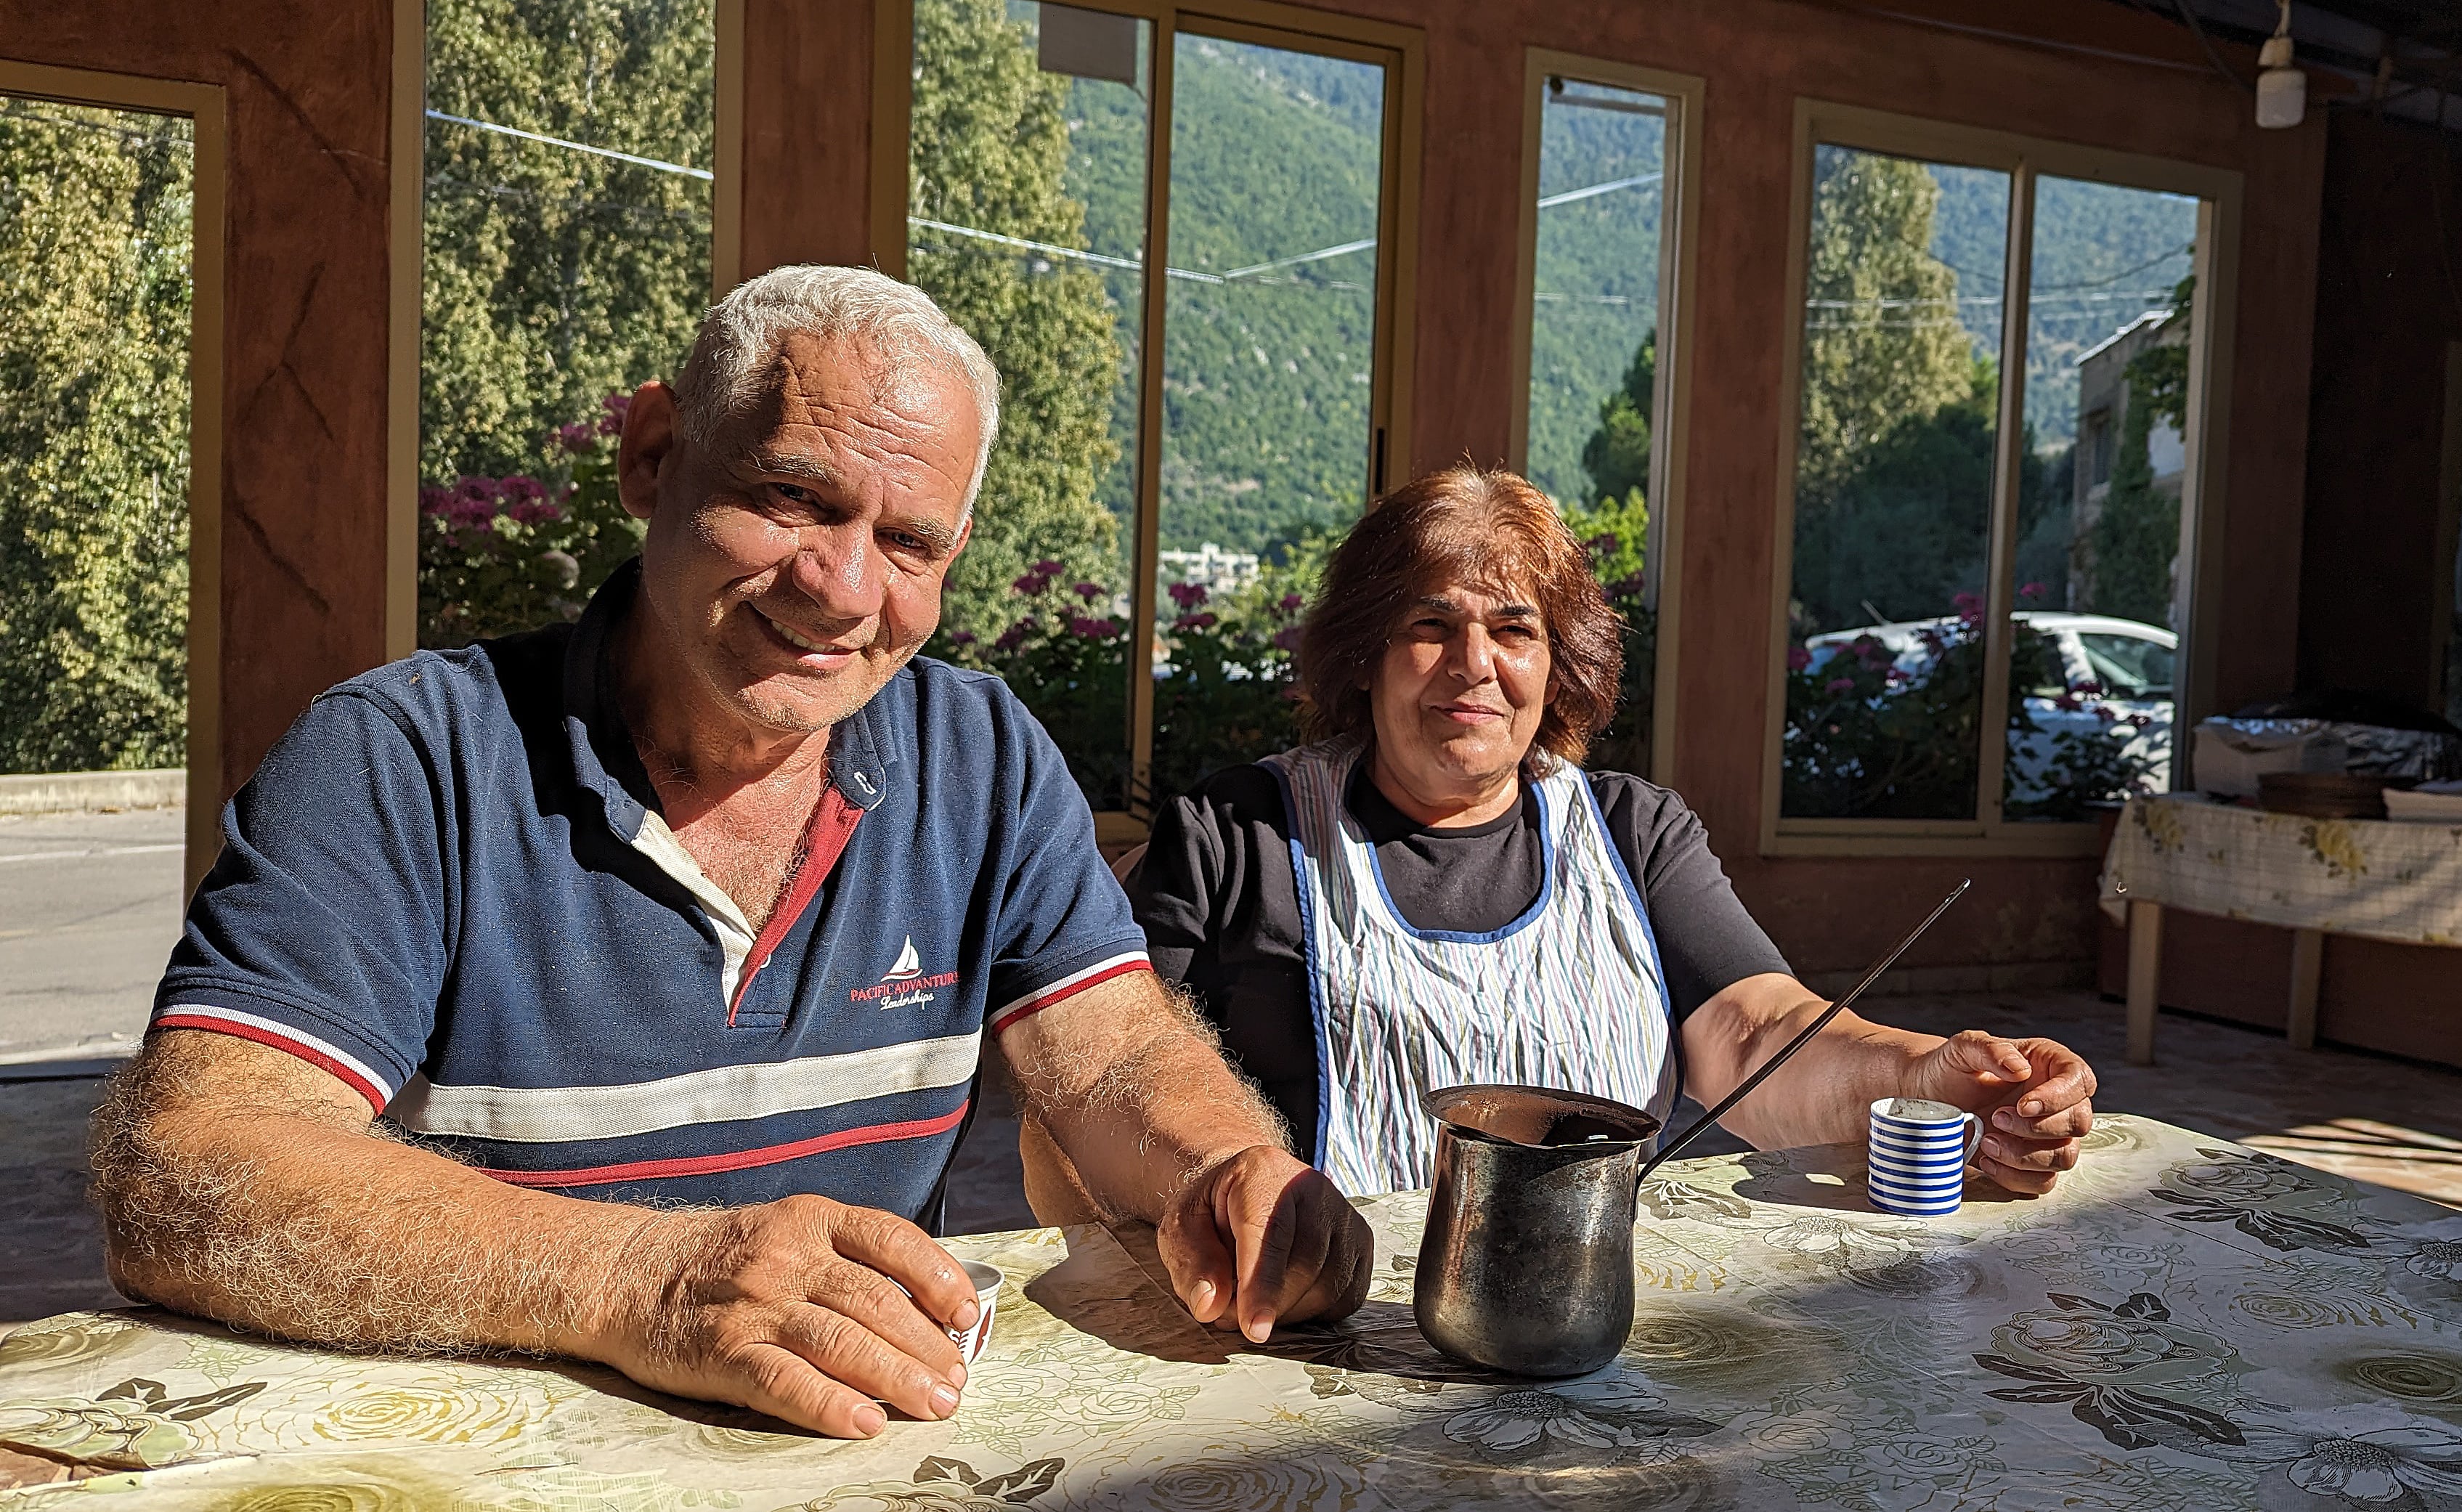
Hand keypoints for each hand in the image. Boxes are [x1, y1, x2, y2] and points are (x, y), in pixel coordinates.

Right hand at [595, 1195, 979, 1438]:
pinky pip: (785, 1382)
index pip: (892, 1241)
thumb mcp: (785, 1232)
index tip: (967, 1314)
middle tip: (958, 1382)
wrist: (625, 1273)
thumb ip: (844, 1258)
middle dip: (926, 1346)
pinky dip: (830, 1404)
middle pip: (876, 1302)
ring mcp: (755, 1305)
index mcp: (810, 1219)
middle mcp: (788, 1255)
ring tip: (934, 1405)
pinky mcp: (723, 1352)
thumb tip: (921, 1304)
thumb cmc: (720, 1258)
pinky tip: (865, 1423)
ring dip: (897, 1378)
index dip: (938, 1277)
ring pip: (842, 1342)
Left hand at [1156, 1145, 1372, 1342]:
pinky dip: (1316, 1313)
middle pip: (1305, 1264)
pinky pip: (1348, 1296)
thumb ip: (1192, 1264)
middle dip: (1269, 1305)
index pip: (1268, 1233)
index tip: (1254, 1329)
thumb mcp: (1182, 1228)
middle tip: (1233, 1314)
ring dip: (1290, 1313)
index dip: (1261, 1285)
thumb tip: (1212, 1306)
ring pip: (1330, 1285)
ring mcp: (1343, 1213)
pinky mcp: (1361, 1240)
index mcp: (1262, 1171)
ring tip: (1256, 1302)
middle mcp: (1312, 1187)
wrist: (1249, 1189)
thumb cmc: (1213, 1211)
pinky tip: (1288, 1298)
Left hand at [1903, 1030, 2096, 1194]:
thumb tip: (2020, 1068)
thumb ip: (1991, 1050)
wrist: (1928, 1099)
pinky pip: (2043, 1181)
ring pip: (2064, 1156)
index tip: (2023, 1106)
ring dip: (2025, 1156)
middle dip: (2036, 1128)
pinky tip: (1987, 1160)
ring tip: (1987, 1141)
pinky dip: (2015, 1176)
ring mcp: (2048, 1135)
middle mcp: (2056, 1101)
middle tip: (1996, 1119)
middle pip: (2077, 1122)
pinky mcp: (2032, 1163)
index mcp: (2048, 1065)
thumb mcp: (1963, 1048)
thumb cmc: (1949, 1069)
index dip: (2059, 1097)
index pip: (2079, 1080)